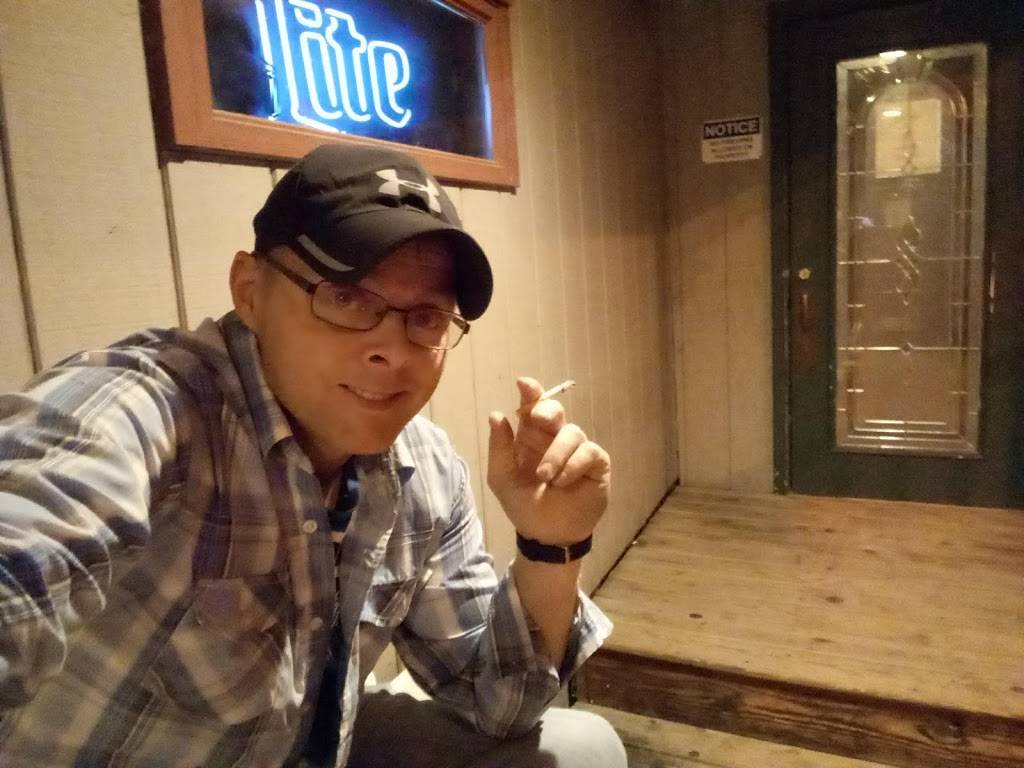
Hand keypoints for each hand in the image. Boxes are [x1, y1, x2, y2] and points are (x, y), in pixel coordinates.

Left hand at [487, 377, 610, 545]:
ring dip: (556, 454)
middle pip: (555, 410)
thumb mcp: (503, 479)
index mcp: (530, 437)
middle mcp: (554, 438)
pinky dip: (573, 465)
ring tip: (545, 478)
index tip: (523, 383)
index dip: (530, 392)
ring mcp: (577, 449)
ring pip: (572, 432)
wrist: (547, 535)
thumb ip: (499, 448)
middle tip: (538, 419)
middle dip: (547, 410)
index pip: (531, 407)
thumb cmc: (524, 505)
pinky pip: (589, 451)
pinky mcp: (596, 463)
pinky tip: (562, 482)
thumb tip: (496, 414)